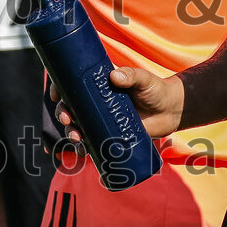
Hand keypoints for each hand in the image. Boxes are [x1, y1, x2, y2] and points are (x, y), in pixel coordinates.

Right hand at [50, 67, 183, 141]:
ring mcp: (102, 119)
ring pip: (77, 125)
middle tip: (66, 117)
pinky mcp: (110, 135)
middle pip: (71, 106)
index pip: (74, 83)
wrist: (171, 110)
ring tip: (75, 136)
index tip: (55, 94)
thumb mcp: (143, 79)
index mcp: (100, 84)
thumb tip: (114, 76)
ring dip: (70, 131)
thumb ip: (132, 75)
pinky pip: (91, 141)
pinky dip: (83, 146)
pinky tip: (82, 150)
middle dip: (62, 112)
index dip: (60, 88)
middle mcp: (97, 101)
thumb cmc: (156, 89)